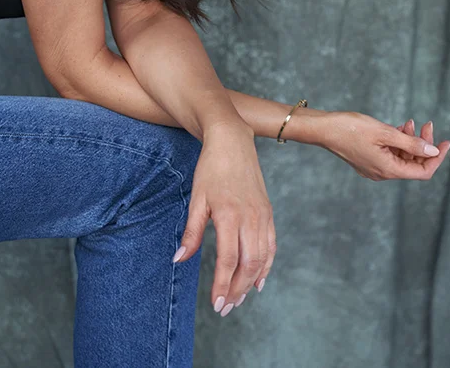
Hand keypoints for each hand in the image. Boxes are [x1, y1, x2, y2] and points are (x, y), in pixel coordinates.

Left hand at [173, 121, 274, 315]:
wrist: (232, 142)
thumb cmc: (211, 169)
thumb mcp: (197, 199)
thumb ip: (191, 232)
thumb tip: (178, 259)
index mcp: (230, 215)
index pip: (228, 260)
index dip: (222, 285)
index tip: (216, 304)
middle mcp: (250, 218)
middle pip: (248, 265)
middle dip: (237, 290)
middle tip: (225, 309)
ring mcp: (263, 216)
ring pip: (262, 259)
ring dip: (251, 283)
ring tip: (239, 299)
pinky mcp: (268, 213)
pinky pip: (271, 246)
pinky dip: (266, 266)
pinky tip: (259, 281)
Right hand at [322, 111, 449, 179]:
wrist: (322, 129)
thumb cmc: (349, 128)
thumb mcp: (384, 132)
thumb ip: (410, 143)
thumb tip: (433, 151)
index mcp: (388, 169)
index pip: (423, 170)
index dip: (437, 157)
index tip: (446, 141)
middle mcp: (382, 173)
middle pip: (412, 163)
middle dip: (422, 144)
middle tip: (426, 124)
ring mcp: (373, 168)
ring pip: (401, 158)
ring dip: (409, 141)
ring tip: (409, 123)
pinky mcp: (367, 160)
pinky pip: (389, 155)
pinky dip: (397, 142)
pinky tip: (397, 128)